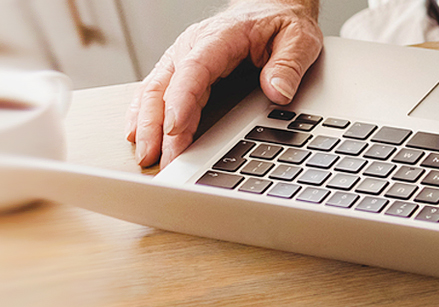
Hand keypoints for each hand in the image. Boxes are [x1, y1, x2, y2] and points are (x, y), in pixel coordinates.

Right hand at [125, 0, 320, 168]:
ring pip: (154, 91)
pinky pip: (156, 91)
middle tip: (159, 159)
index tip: (176, 128)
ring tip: (146, 157)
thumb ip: (289, 64)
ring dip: (146, 124)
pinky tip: (139, 136)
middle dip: (157, 125)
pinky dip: (144, 114)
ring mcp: (182, 58)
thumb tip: (278, 92)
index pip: (194, 69)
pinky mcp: (181, 69)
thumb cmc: (281, 22)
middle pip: (165, 86)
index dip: (181, 100)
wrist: (271, 8)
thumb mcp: (299, 38)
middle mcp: (193, 46)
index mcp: (219, 37)